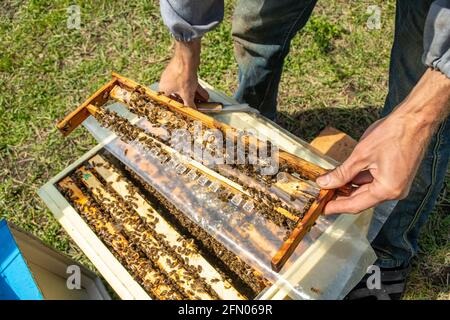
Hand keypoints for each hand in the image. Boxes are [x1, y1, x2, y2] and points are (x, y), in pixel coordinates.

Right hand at [159, 39, 208, 107]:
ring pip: (186, 89)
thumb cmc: (183, 75)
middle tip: (199, 108)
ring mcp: (175, 76)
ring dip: (195, 96)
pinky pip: (189, 83)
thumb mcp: (187, 94)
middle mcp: (167, 83)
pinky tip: (205, 95)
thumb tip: (193, 112)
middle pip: (180, 96)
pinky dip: (196, 89)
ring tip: (204, 102)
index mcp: (163, 90)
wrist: (187, 57)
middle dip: (191, 102)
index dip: (180, 109)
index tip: (188, 113)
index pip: (171, 103)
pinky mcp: (182, 71)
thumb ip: (189, 105)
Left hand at [316, 68, 449, 214]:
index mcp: (387, 190)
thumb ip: (342, 173)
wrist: (415, 119)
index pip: (356, 205)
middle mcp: (394, 191)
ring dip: (348, 187)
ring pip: (366, 190)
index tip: (321, 208)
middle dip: (340, 196)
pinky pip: (373, 182)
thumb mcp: (361, 155)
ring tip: (329, 184)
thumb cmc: (392, 134)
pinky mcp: (396, 175)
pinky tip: (343, 175)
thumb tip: (324, 183)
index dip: (336, 207)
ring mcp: (396, 184)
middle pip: (361, 199)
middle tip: (321, 195)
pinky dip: (358, 179)